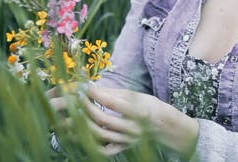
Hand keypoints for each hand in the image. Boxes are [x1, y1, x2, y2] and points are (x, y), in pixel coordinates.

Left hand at [85, 86, 199, 157]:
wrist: (164, 126)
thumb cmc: (148, 106)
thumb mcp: (135, 95)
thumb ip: (113, 93)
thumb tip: (91, 87)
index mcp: (136, 111)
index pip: (112, 102)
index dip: (96, 95)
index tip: (83, 87)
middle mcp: (132, 128)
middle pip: (103, 119)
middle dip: (86, 107)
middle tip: (76, 98)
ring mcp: (127, 140)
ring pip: (100, 135)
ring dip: (83, 124)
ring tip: (73, 114)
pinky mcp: (123, 147)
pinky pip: (105, 150)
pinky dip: (92, 144)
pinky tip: (82, 135)